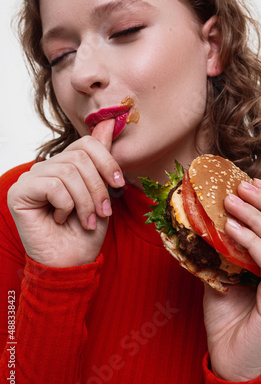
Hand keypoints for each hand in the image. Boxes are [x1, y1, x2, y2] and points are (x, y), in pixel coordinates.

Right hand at [7, 119, 123, 267]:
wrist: (73, 262)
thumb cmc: (87, 230)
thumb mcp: (102, 191)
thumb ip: (101, 157)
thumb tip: (107, 121)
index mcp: (65, 165)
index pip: (86, 144)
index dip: (106, 161)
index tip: (118, 183)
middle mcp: (46, 168)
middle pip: (79, 158)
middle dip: (97, 188)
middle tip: (103, 212)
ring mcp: (30, 178)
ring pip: (68, 172)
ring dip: (85, 201)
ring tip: (87, 220)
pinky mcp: (19, 192)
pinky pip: (53, 185)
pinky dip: (66, 205)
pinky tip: (62, 220)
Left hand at [203, 179, 260, 381]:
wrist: (230, 359)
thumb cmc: (228, 317)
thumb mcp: (224, 272)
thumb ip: (223, 248)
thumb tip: (204, 218)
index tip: (250, 181)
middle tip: (240, 186)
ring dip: (256, 215)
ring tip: (231, 201)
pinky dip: (252, 241)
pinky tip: (232, 228)